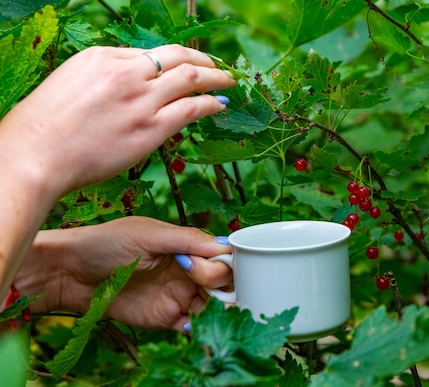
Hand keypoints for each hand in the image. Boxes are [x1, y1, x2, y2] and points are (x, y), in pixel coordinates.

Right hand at [0, 44, 234, 199]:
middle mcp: (126, 73)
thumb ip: (103, 80)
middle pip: (177, 57)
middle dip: (203, 61)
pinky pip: (190, 109)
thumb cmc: (44, 128)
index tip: (185, 67)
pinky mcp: (150, 128)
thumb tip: (128, 85)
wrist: (35, 156)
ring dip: (216, 78)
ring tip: (229, 82)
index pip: (149, 55)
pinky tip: (219, 106)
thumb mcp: (70, 84)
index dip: (173, 61)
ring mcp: (141, 100)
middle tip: (217, 67)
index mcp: (103, 57)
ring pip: (191, 79)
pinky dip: (210, 104)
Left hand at [17, 216, 232, 330]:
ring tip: (213, 311)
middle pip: (223, 281)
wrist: (70, 274)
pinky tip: (197, 324)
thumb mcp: (149, 234)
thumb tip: (225, 244)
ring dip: (219, 309)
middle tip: (204, 286)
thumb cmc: (105, 243)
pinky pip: (193, 326)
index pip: (222, 256)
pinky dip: (201, 327)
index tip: (214, 267)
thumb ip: (187, 239)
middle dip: (223, 285)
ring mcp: (178, 295)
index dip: (226, 263)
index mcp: (187, 247)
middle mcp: (188, 272)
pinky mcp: (166, 318)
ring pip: (213, 305)